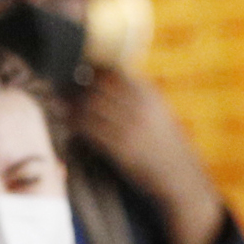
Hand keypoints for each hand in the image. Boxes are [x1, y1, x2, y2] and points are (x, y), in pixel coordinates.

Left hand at [77, 66, 224, 243]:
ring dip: (73, 105)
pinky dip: (76, 123)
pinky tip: (71, 123)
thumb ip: (138, 93)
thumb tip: (108, 76)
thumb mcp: (158, 110)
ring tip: (65, 106)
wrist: (178, 173)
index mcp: (149, 94)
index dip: (93, 71)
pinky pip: (90, 129)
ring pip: (90, 106)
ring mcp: (130, 128)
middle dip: (79, 87)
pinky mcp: (121, 148)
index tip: (80, 72)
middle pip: (98, 87)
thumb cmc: (166, 141)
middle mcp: (139, 107)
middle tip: (65, 88)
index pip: (114, 72)